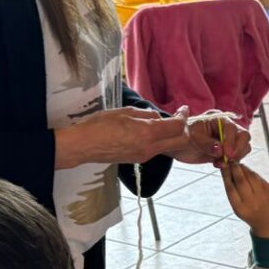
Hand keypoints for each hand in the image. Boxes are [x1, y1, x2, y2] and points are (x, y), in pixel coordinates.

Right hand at [54, 107, 189, 168]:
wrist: (83, 146)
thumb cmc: (100, 125)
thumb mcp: (125, 112)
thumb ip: (146, 115)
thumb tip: (157, 118)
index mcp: (148, 133)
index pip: (178, 127)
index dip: (183, 116)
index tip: (183, 108)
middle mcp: (150, 147)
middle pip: (181, 141)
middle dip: (184, 129)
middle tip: (179, 117)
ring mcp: (145, 156)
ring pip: (169, 146)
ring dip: (173, 135)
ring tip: (165, 123)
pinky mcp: (138, 160)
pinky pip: (157, 150)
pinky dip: (161, 141)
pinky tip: (152, 132)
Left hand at [171, 108, 251, 165]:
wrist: (178, 146)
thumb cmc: (183, 137)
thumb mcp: (192, 138)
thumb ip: (207, 144)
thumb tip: (220, 151)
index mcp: (218, 119)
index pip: (232, 128)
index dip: (231, 141)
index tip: (227, 154)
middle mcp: (226, 128)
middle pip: (244, 136)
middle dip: (238, 149)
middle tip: (228, 159)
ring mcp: (229, 139)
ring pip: (244, 147)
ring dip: (235, 157)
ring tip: (220, 163)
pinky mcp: (228, 150)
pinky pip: (238, 157)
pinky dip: (230, 163)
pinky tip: (218, 164)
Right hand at [221, 159, 268, 238]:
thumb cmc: (250, 213)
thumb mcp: (239, 208)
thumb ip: (234, 192)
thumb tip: (228, 171)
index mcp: (239, 208)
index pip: (230, 188)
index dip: (226, 175)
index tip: (223, 165)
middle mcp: (251, 202)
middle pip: (241, 180)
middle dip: (235, 168)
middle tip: (231, 161)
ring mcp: (262, 196)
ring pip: (252, 177)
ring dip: (244, 168)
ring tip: (238, 165)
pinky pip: (260, 179)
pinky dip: (252, 173)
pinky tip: (248, 171)